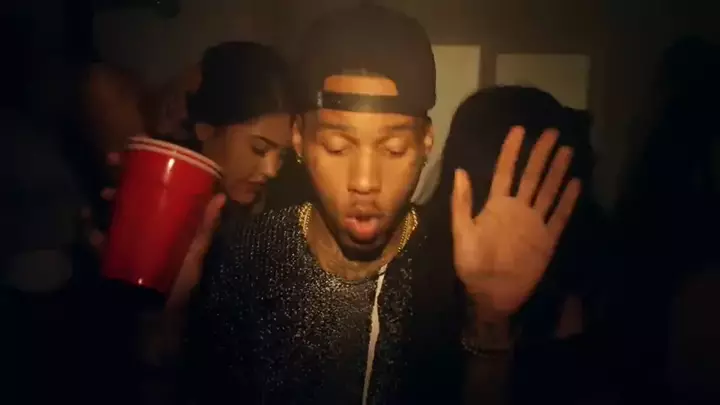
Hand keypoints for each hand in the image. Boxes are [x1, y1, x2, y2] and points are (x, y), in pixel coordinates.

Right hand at [86, 151, 225, 309]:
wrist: (160, 318)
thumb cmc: (181, 284)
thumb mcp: (195, 253)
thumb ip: (204, 228)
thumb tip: (221, 196)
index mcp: (166, 223)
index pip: (154, 189)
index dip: (144, 168)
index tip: (139, 155)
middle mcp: (146, 228)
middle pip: (130, 196)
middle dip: (121, 179)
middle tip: (112, 168)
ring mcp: (127, 242)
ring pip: (113, 213)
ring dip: (107, 201)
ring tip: (104, 196)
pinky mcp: (111, 258)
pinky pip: (98, 240)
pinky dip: (92, 231)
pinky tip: (88, 224)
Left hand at [452, 127, 580, 320]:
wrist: (491, 294)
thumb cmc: (472, 265)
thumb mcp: (462, 232)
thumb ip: (462, 203)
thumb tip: (460, 171)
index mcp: (496, 206)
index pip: (505, 172)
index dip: (511, 151)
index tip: (520, 130)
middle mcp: (518, 209)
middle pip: (532, 176)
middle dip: (541, 154)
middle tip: (552, 132)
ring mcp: (534, 223)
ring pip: (548, 191)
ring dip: (557, 171)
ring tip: (568, 150)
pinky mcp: (547, 239)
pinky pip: (560, 217)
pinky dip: (568, 201)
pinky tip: (577, 183)